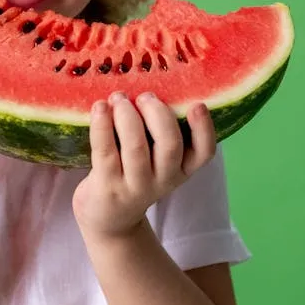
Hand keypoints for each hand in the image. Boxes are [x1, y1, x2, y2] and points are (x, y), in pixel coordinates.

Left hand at [72, 91, 216, 237]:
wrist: (108, 218)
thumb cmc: (135, 174)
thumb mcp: (157, 161)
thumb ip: (161, 132)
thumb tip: (151, 86)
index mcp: (182, 169)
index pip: (204, 153)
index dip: (204, 129)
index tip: (197, 104)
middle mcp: (163, 180)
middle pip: (170, 145)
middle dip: (157, 114)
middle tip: (145, 96)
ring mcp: (135, 186)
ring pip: (136, 148)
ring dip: (127, 116)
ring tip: (118, 98)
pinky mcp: (107, 186)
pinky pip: (105, 152)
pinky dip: (102, 125)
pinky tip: (99, 108)